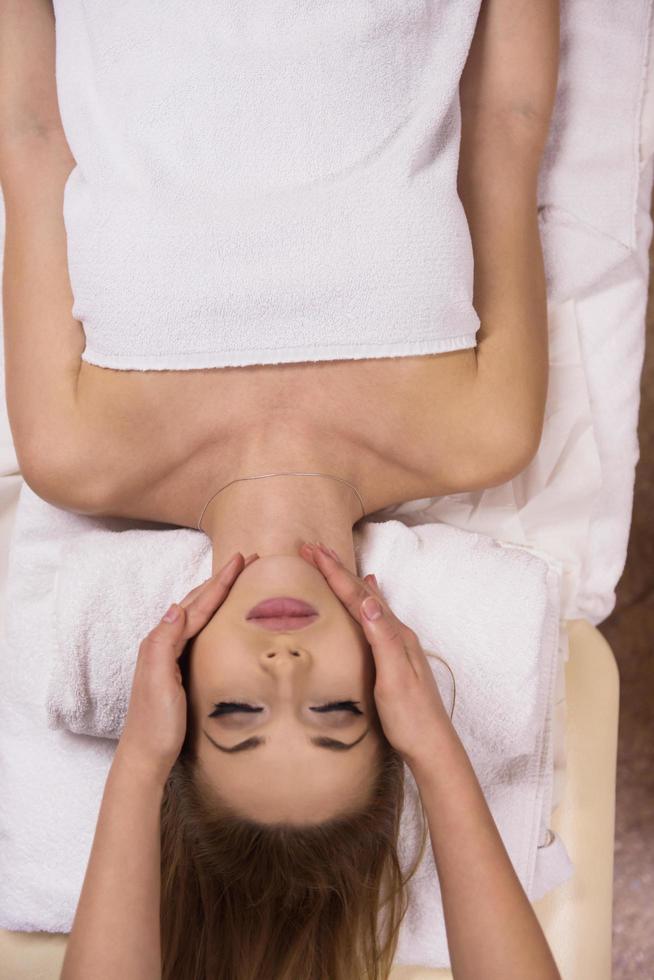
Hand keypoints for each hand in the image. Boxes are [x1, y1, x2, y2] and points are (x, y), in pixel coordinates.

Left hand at [117, 551, 259, 782]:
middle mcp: (164, 644)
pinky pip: (199, 632)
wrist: (146, 756)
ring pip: (198, 615)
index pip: (197, 604)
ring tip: (237, 580)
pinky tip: (220, 619)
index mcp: (162, 642)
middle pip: (197, 602)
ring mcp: (171, 656)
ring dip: (217, 595)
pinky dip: (212, 617)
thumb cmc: (155, 723)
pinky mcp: (179, 670)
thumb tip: (176, 607)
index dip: (220, 582)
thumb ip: (163, 643)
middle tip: (247, 560)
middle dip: (222, 581)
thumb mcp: (157, 681)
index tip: (242, 560)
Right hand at [298, 542, 452, 769]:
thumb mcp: (395, 678)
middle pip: (363, 593)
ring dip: (348, 582)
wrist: (432, 747)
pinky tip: (368, 598)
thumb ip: (383, 639)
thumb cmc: (411, 718)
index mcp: (395, 635)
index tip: (314, 551)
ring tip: (334, 564)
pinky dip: (363, 602)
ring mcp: (397, 646)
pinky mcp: (393, 659)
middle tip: (314, 549)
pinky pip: (372, 619)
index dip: (335, 573)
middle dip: (338, 570)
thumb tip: (368, 598)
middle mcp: (398, 634)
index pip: (359, 596)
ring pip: (367, 603)